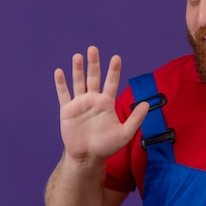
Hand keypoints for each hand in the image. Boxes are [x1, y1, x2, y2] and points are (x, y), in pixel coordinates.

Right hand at [54, 46, 148, 163]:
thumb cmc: (107, 146)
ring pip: (78, 82)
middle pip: (94, 77)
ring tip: (78, 56)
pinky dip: (61, 83)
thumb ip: (135, 119)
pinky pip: (63, 94)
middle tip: (93, 49)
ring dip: (77, 69)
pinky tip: (59, 72)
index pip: (111, 82)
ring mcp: (80, 104)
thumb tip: (146, 104)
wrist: (87, 157)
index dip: (113, 70)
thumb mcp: (125, 133)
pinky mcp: (67, 110)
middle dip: (93, 64)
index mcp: (107, 103)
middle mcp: (93, 99)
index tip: (116, 57)